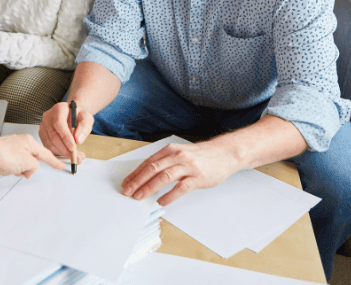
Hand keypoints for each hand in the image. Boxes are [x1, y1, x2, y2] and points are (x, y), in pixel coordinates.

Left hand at [0, 134, 64, 180]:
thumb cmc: (0, 154)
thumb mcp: (27, 162)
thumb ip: (34, 166)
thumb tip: (30, 169)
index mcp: (27, 141)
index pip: (45, 153)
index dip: (54, 161)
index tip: (61, 165)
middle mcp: (17, 143)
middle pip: (29, 161)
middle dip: (25, 169)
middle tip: (19, 170)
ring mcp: (6, 150)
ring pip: (17, 167)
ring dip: (12, 171)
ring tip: (5, 169)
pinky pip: (5, 170)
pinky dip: (1, 172)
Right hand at [39, 102, 89, 162]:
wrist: (72, 114)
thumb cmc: (78, 115)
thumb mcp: (86, 118)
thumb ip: (84, 127)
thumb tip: (78, 140)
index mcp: (59, 109)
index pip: (59, 123)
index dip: (65, 137)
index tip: (73, 148)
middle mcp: (48, 117)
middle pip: (53, 135)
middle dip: (65, 149)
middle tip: (76, 157)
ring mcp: (43, 126)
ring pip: (50, 143)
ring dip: (62, 153)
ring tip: (76, 157)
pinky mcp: (43, 134)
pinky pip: (48, 146)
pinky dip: (58, 153)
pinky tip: (68, 154)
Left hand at [121, 141, 238, 205]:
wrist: (224, 154)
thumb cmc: (200, 156)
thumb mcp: (180, 153)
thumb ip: (165, 162)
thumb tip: (147, 176)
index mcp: (170, 150)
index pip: (148, 162)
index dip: (135, 173)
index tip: (126, 183)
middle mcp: (177, 156)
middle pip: (152, 169)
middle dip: (137, 181)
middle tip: (128, 191)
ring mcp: (187, 166)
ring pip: (163, 176)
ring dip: (149, 187)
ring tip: (139, 197)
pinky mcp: (197, 177)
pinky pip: (180, 188)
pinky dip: (169, 195)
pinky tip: (161, 201)